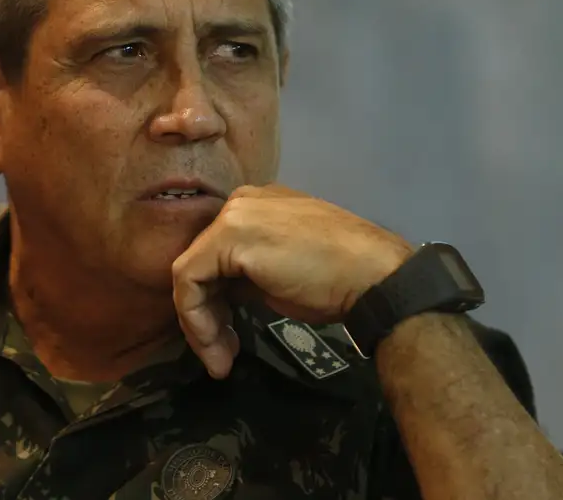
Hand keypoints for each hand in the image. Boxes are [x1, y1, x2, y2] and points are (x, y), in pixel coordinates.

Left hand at [171, 184, 413, 378]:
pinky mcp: (228, 237)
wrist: (372, 275)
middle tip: (221, 354)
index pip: (218, 253)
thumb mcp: (286, 273)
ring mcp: (234, 216)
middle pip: (202, 262)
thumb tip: (226, 295)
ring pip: (190, 273)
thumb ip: (252, 273)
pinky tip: (216, 346)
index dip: (216, 299)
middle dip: (206, 315)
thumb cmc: (342, 278)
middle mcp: (243, 202)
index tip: (230, 338)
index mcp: (259, 206)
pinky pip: (190, 281)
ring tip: (219, 361)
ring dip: (200, 324)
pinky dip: (196, 319)